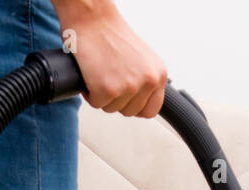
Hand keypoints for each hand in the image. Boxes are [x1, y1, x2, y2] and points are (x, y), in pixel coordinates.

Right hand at [51, 1, 167, 117]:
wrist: (93, 18)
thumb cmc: (111, 34)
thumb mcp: (142, 58)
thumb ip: (145, 79)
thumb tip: (141, 100)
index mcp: (158, 74)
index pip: (151, 110)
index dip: (135, 106)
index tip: (125, 98)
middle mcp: (147, 81)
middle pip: (130, 112)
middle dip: (116, 100)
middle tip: (108, 78)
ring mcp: (129, 87)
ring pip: (112, 109)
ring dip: (102, 96)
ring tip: (100, 73)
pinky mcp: (108, 90)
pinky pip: (96, 104)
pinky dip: (90, 93)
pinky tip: (91, 75)